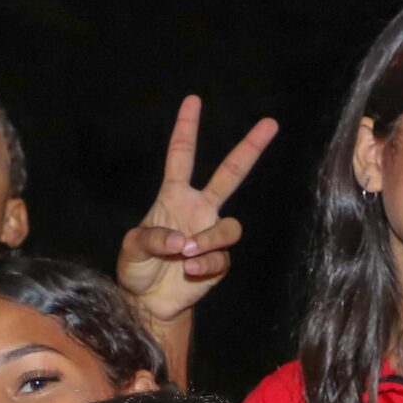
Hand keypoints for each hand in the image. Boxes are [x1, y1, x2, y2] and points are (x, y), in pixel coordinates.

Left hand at [116, 96, 279, 326]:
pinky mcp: (219, 262)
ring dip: (210, 240)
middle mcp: (198, 209)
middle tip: (271, 123)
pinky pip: (222, 258)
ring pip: (230, 227)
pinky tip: (189, 271)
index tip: (193, 101)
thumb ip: (153, 238)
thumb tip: (184, 240)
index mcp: (174, 196)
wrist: (147, 302)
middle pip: (230, 174)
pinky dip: (205, 264)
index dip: (186, 129)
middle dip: (250, 148)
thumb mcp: (132, 248)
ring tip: (186, 255)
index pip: (182, 156)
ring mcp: (211, 235)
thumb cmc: (137, 268)